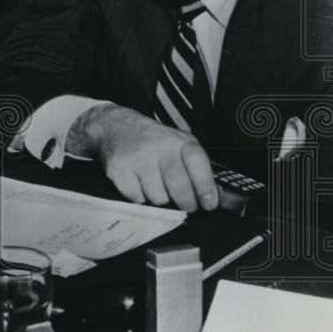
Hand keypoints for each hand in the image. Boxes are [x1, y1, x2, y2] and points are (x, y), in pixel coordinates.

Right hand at [69, 103, 217, 211]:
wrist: (116, 127)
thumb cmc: (154, 141)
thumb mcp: (180, 145)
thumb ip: (198, 169)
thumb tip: (216, 197)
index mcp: (178, 141)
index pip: (197, 162)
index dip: (205, 185)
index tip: (209, 202)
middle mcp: (158, 147)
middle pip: (178, 187)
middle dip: (186, 202)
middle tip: (186, 203)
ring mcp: (137, 159)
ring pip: (158, 198)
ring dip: (161, 198)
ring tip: (158, 186)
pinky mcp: (119, 171)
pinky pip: (138, 199)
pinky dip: (141, 197)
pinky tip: (141, 184)